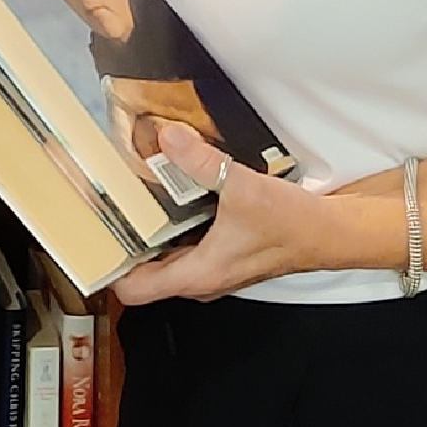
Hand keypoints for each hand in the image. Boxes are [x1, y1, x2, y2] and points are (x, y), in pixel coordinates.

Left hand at [113, 122, 352, 305]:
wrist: (332, 232)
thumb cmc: (290, 223)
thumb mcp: (242, 187)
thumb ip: (201, 163)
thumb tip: (164, 136)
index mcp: (197, 275)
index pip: (134, 291)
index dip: (110, 269)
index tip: (94, 237)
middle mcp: (201, 279)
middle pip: (146, 272)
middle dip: (126, 243)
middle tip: (105, 207)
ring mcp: (214, 268)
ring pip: (168, 258)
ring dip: (151, 233)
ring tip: (131, 196)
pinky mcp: (227, 254)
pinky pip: (188, 245)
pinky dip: (175, 225)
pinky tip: (173, 192)